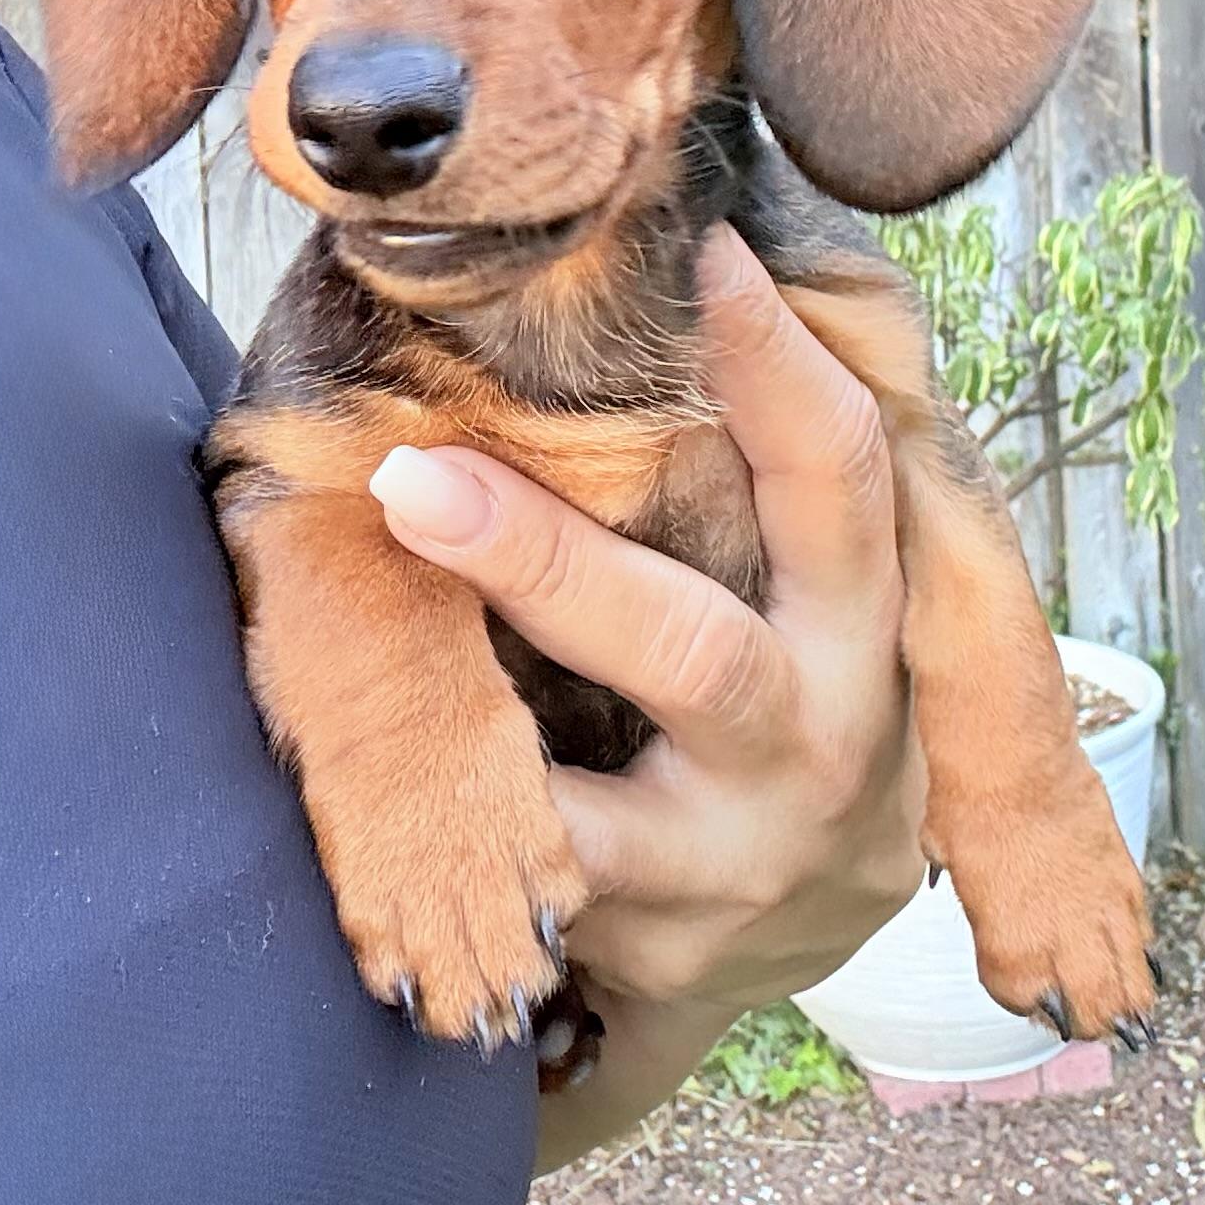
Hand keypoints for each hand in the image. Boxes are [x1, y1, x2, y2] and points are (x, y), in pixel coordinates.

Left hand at [368, 226, 923, 1167]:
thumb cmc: (792, 691)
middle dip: (544, 568)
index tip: (702, 251)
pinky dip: (440, 849)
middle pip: (688, 652)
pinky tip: (346, 815)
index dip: (779, 362)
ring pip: (587, 818)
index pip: (838, 475)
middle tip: (408, 478)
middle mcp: (817, 740)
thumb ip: (763, 477)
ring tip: (339, 709)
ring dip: (457, 765)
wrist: (817, 919)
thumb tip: (667, 267)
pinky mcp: (658, 953)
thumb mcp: (817, 593)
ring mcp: (734, 860)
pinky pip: (528, 898)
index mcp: (865, 621)